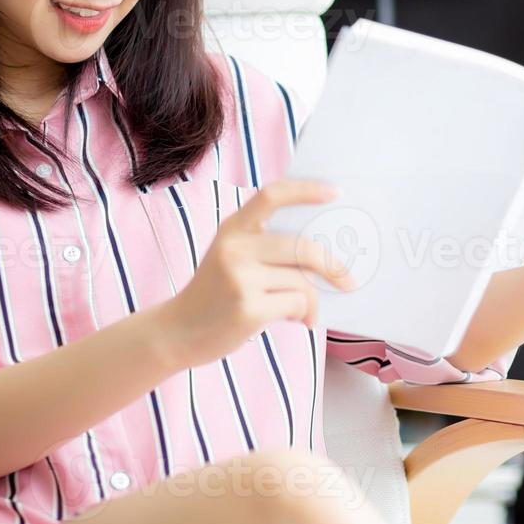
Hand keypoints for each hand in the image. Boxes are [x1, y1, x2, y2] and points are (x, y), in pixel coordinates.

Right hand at [163, 180, 358, 365]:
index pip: (272, 195)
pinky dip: (304, 314)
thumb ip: (266, 249)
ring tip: (307, 313)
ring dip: (314, 300)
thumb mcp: (231, 259)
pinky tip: (295, 321)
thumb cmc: (215, 296)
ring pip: (303, 281)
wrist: (176, 333)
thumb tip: (324, 254)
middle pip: (303, 247)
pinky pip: (297, 304)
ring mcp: (239, 278)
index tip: (335, 192)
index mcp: (232, 229)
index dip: (306, 190)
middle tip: (348, 280)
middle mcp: (235, 248)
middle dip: (333, 265)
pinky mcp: (247, 308)